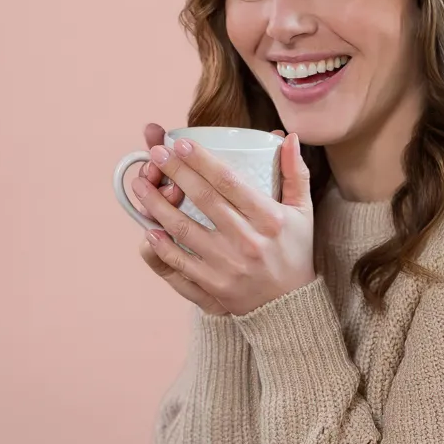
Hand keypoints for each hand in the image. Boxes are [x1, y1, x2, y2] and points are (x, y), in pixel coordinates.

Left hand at [131, 128, 316, 316]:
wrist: (289, 307)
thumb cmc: (294, 252)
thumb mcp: (303, 212)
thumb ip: (295, 173)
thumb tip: (287, 136)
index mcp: (269, 218)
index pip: (229, 182)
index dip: (202, 160)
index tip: (180, 143)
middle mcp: (247, 240)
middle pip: (203, 199)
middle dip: (175, 172)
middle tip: (156, 153)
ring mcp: (228, 264)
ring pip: (184, 229)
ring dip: (157, 205)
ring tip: (140, 184)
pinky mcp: (214, 285)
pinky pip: (180, 262)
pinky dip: (161, 246)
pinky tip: (147, 228)